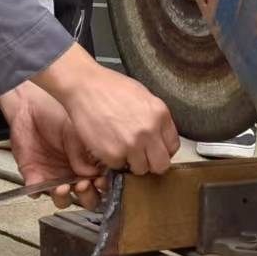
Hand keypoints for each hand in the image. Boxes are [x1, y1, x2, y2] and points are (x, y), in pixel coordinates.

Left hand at [0, 83, 106, 209]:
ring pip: (63, 200)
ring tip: (62, 187)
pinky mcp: (34, 177)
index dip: (102, 185)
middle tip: (82, 185)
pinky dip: (37, 191)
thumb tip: (92, 173)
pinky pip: (36, 191)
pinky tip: (39, 183)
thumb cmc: (53, 112)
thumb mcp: (73, 129)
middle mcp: (73, 171)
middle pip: (87, 197)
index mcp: (88, 160)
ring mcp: (55, 176)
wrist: (28, 105)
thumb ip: (82, 152)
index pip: (101, 181)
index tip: (99, 181)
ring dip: (63, 198)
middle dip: (86, 196)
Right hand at [33, 45, 179, 176]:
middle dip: (151, 162)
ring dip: (131, 162)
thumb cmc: (109, 87)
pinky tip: (107, 143)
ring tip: (120, 146)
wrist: (84, 86)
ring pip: (140, 169)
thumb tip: (160, 136)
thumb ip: (154, 118)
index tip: (154, 150)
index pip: (173, 147)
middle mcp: (149, 131)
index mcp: (160, 114)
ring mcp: (131, 144)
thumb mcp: (142, 96)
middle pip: (161, 165)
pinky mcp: (112, 154)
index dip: (162, 150)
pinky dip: (112, 159)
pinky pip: (118, 166)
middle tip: (140, 156)